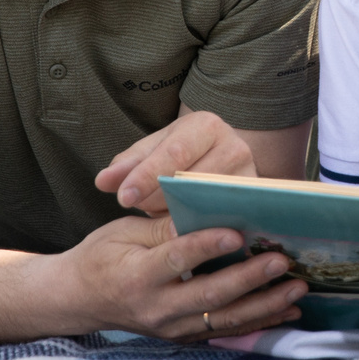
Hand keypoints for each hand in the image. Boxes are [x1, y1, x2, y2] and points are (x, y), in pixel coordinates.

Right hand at [59, 214, 308, 339]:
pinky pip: (225, 330)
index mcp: (136, 276)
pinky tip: (287, 310)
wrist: (79, 300)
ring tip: (297, 287)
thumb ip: (163, 228)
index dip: (207, 247)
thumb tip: (204, 213)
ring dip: (265, 305)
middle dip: (250, 280)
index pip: (177, 260)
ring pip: (224, 319)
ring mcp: (171, 328)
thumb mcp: (123, 233)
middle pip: (209, 296)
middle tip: (282, 261)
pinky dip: (259, 321)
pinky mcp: (183, 336)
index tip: (237, 233)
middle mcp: (155, 308)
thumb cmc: (103, 257)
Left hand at [94, 110, 253, 214]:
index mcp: (207, 125)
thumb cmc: (176, 155)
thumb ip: (125, 166)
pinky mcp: (256, 203)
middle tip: (138, 210)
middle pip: (194, 180)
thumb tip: (103, 181)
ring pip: (211, 203)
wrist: (213, 160)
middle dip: (161, 199)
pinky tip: (180, 234)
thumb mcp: (149, 153)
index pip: (175, 153)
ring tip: (158, 218)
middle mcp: (236, 145)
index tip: (123, 199)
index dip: (147, 176)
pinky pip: (226, 220)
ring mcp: (250, 175)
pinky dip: (201, 228)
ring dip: (180, 215)